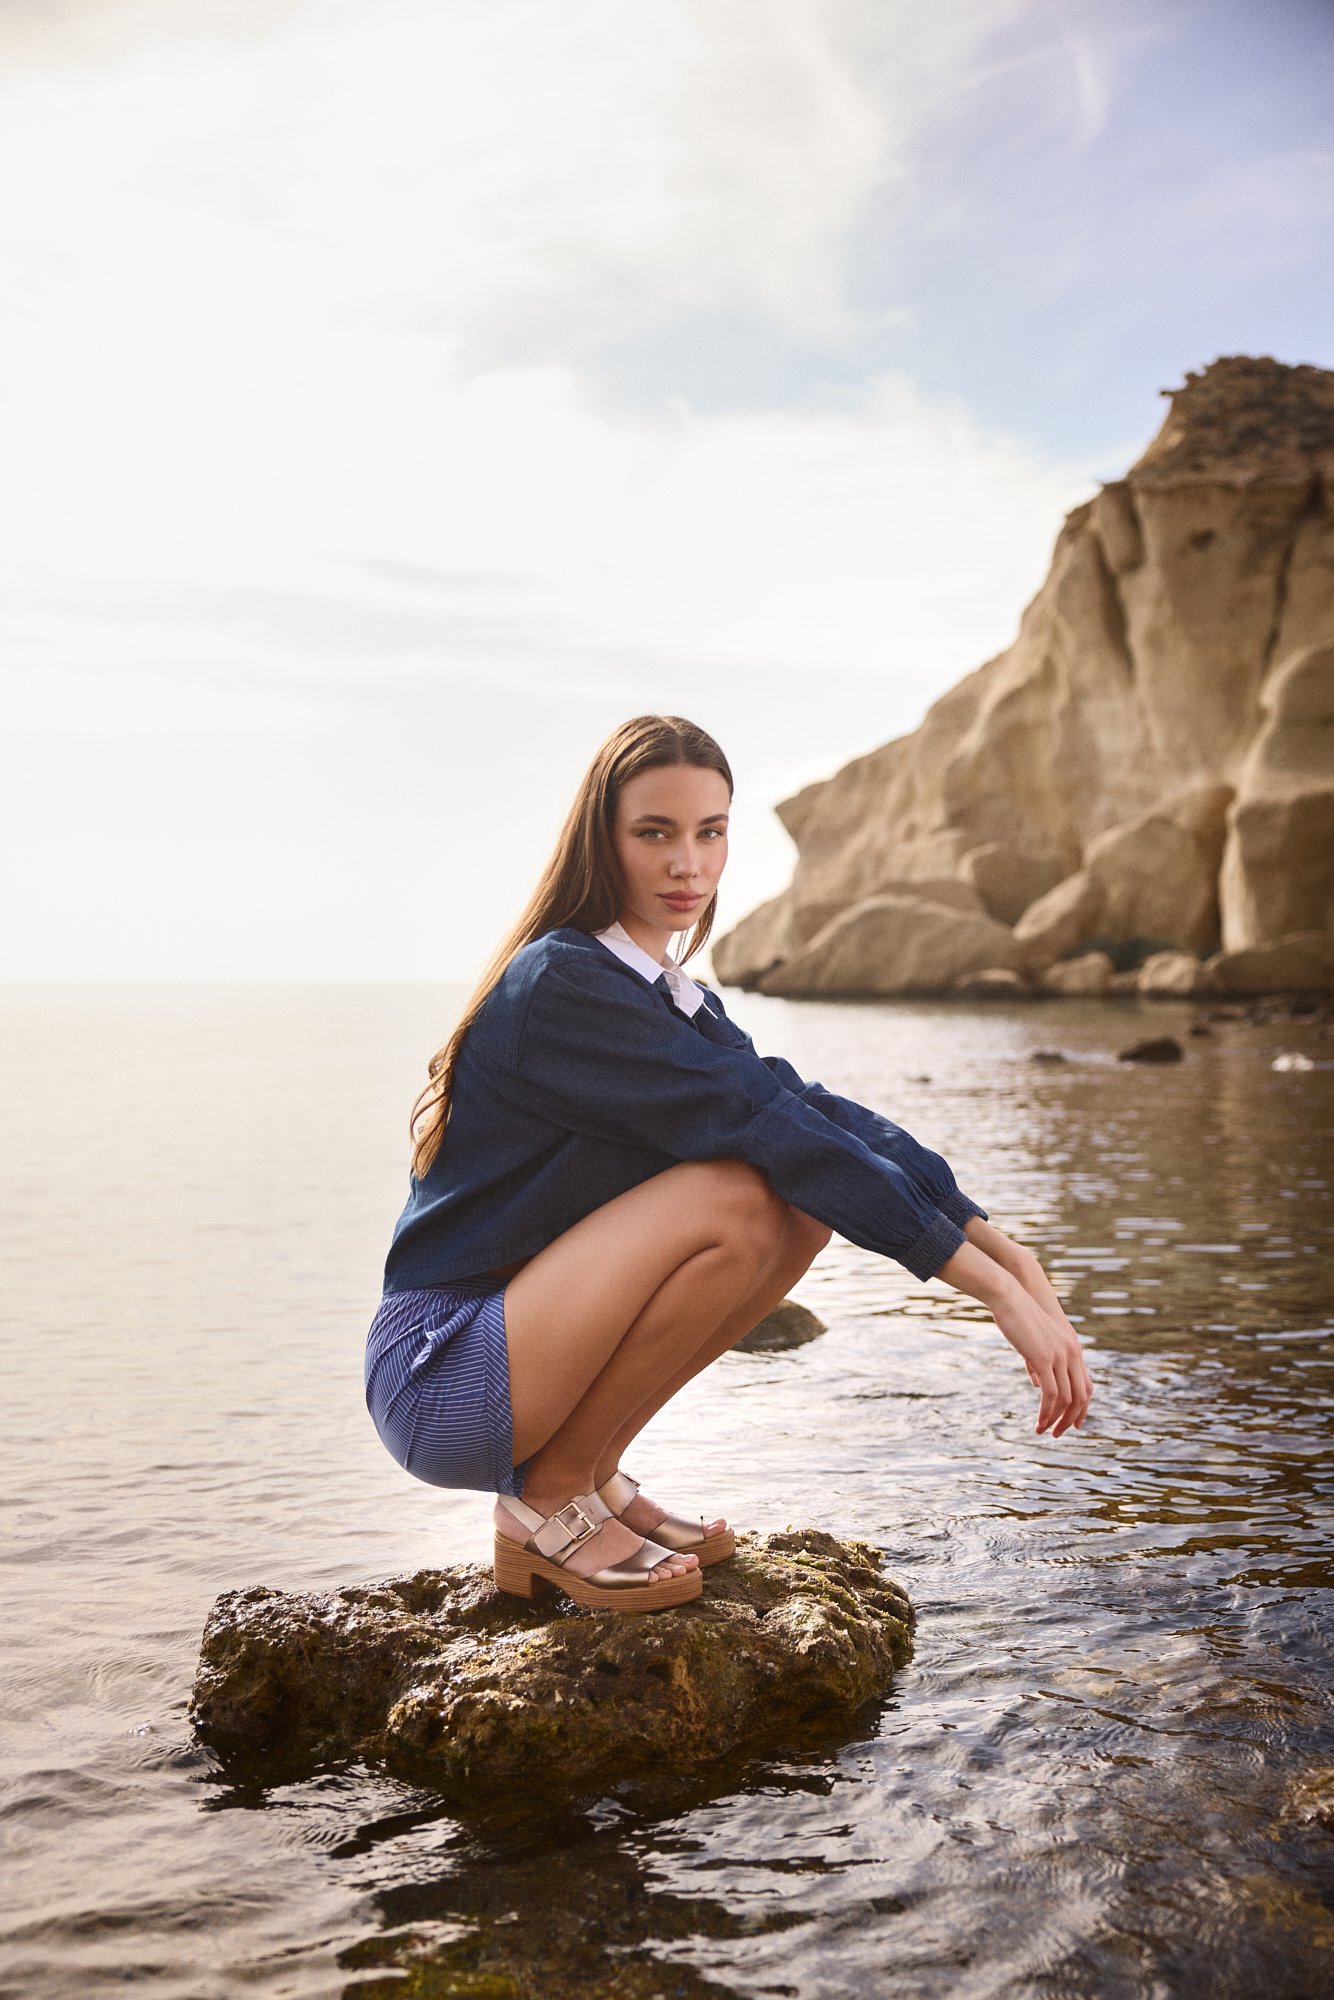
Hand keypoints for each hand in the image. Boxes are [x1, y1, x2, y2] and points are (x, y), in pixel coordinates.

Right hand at [989, 1281, 1091, 1436]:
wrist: (1011, 1295)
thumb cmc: (1019, 1315)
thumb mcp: (1034, 1342)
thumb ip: (1039, 1364)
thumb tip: (1038, 1383)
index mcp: (1073, 1349)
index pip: (1086, 1386)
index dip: (1082, 1408)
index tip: (1073, 1424)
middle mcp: (1072, 1354)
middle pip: (1081, 1397)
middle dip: (1071, 1419)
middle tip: (1057, 1434)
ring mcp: (1060, 1356)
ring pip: (1067, 1399)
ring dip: (1056, 1420)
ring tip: (1043, 1431)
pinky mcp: (1044, 1359)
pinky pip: (1051, 1395)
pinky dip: (1046, 1413)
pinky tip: (1038, 1422)